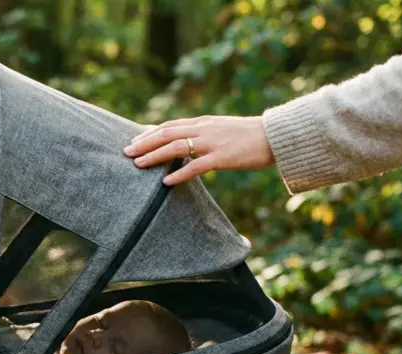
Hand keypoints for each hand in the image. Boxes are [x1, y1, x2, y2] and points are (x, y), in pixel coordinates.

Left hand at [123, 116, 275, 184]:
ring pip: (175, 147)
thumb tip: (186, 144)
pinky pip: (196, 166)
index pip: (170, 125)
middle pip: (166, 134)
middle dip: (144, 143)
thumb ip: (203, 134)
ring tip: (138, 164)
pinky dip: (178, 173)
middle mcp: (204, 129)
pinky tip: (166, 182)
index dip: (150, 133)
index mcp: (203, 122)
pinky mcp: (222, 158)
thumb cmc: (249, 136)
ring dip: (154, 156)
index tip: (134, 140)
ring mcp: (212, 143)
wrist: (275, 136)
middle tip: (126, 152)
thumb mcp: (222, 129)